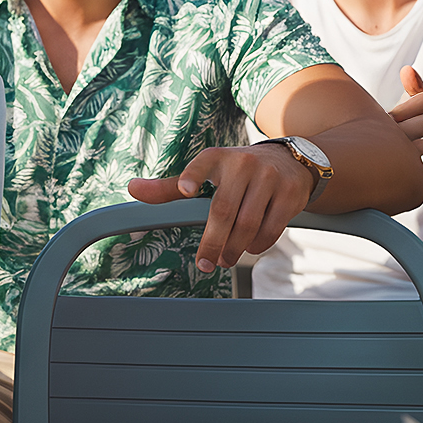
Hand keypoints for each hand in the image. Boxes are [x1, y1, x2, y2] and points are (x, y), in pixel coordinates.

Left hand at [127, 143, 315, 272]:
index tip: (185, 190)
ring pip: (248, 223)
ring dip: (234, 248)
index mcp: (217, 158)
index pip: (202, 163)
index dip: (192, 176)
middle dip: (213, 242)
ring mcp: (269, 178)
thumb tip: (131, 188)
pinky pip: (272, 228)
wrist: (290, 161)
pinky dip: (258, 244)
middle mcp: (243, 164)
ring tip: (225, 259)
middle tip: (205, 263)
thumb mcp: (206, 171)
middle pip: (224, 210)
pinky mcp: (290, 194)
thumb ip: (171, 187)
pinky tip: (249, 249)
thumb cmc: (238, 171)